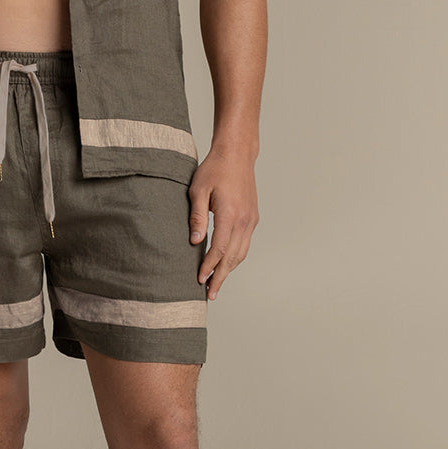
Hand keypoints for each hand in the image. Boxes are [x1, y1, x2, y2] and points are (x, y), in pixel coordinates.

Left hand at [187, 150, 258, 300]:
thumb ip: (196, 217)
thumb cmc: (214, 169)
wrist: (237, 154)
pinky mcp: (252, 217)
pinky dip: (236, 257)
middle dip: (221, 277)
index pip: (219, 249)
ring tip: (217, 283)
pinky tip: (226, 263)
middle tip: (210, 294)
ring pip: (241, 253)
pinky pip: (245, 243)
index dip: (209, 266)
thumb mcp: (198, 190)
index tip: (200, 280)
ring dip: (229, 269)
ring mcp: (251, 219)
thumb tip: (194, 242)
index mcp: (229, 214)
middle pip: (233, 257)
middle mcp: (244, 220)